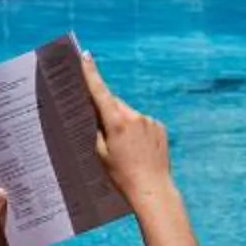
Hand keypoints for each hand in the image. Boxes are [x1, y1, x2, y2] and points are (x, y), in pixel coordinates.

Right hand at [79, 51, 174, 207]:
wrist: (152, 189)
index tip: (86, 56)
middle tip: (100, 125)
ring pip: (129, 114)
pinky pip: (143, 123)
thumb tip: (94, 114)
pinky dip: (137, 130)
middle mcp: (134, 117)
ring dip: (122, 122)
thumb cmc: (121, 176)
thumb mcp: (100, 154)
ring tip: (123, 147)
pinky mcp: (160, 128)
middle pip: (114, 103)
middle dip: (106, 109)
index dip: (91, 73)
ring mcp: (149, 121)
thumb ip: (96, 130)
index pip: (100, 92)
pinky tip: (137, 149)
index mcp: (116, 123)